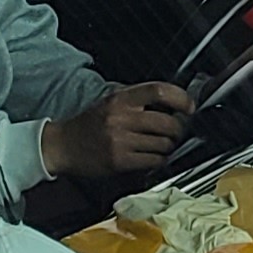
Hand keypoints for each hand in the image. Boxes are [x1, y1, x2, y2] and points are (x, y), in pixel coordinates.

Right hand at [43, 81, 189, 179]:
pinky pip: (153, 161)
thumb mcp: (110, 102)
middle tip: (176, 131)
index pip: (158, 91)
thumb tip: (171, 102)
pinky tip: (153, 157)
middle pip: (167, 122)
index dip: (180, 97)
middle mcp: (121, 117)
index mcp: (120, 99)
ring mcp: (120, 141)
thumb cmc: (89, 124)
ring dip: (169, 147)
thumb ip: (136, 100)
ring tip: (162, 145)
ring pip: (163, 144)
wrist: (63, 146)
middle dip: (178, 129)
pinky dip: (159, 160)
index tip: (189, 106)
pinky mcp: (119, 161)